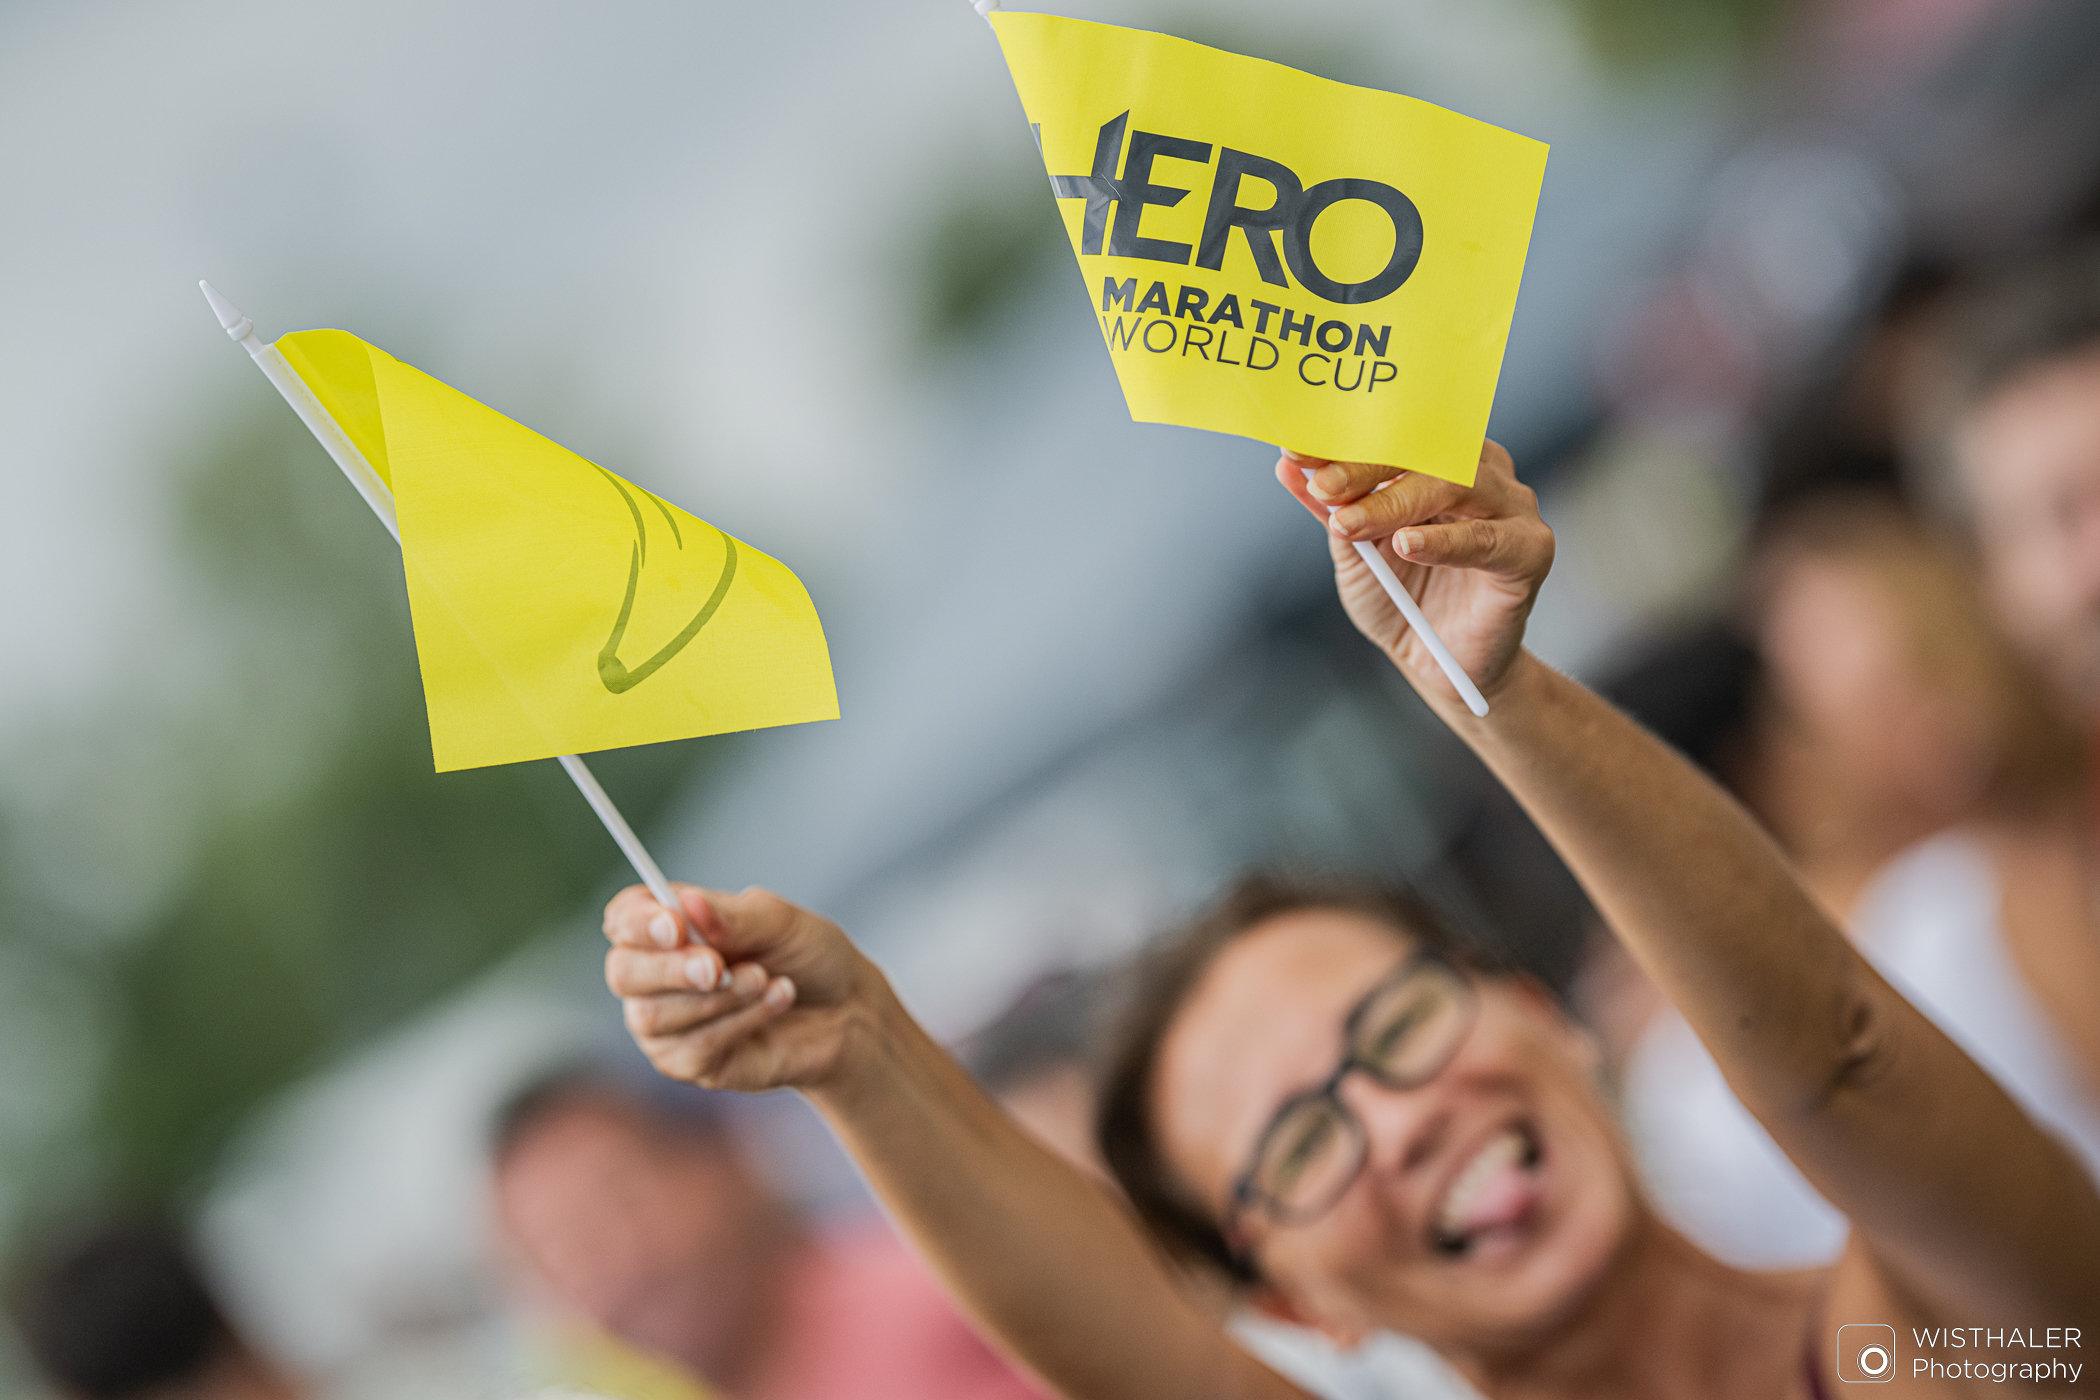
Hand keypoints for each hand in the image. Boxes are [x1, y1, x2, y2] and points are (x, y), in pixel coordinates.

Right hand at [602, 883, 883, 1092]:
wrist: (845, 1010)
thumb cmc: (806, 955)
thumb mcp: (781, 922)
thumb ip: (733, 916)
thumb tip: (688, 904)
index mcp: (667, 925)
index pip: (624, 918)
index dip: (639, 922)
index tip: (674, 925)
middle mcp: (653, 973)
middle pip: (623, 972)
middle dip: (670, 969)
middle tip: (718, 966)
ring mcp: (665, 1022)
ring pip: (655, 1016)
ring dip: (720, 998)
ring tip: (767, 979)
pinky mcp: (688, 1062)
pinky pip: (694, 1048)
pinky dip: (740, 1021)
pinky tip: (776, 1000)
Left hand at [1276, 441, 1552, 705]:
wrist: (1441, 664)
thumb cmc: (1403, 599)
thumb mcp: (1355, 550)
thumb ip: (1331, 507)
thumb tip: (1287, 464)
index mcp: (1444, 460)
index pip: (1396, 436)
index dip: (1345, 441)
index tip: (1296, 447)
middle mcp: (1484, 473)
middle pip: (1428, 450)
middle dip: (1367, 465)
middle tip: (1322, 485)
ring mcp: (1513, 508)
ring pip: (1458, 485)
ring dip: (1396, 502)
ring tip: (1352, 523)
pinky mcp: (1530, 551)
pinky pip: (1487, 538)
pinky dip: (1444, 540)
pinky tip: (1407, 544)